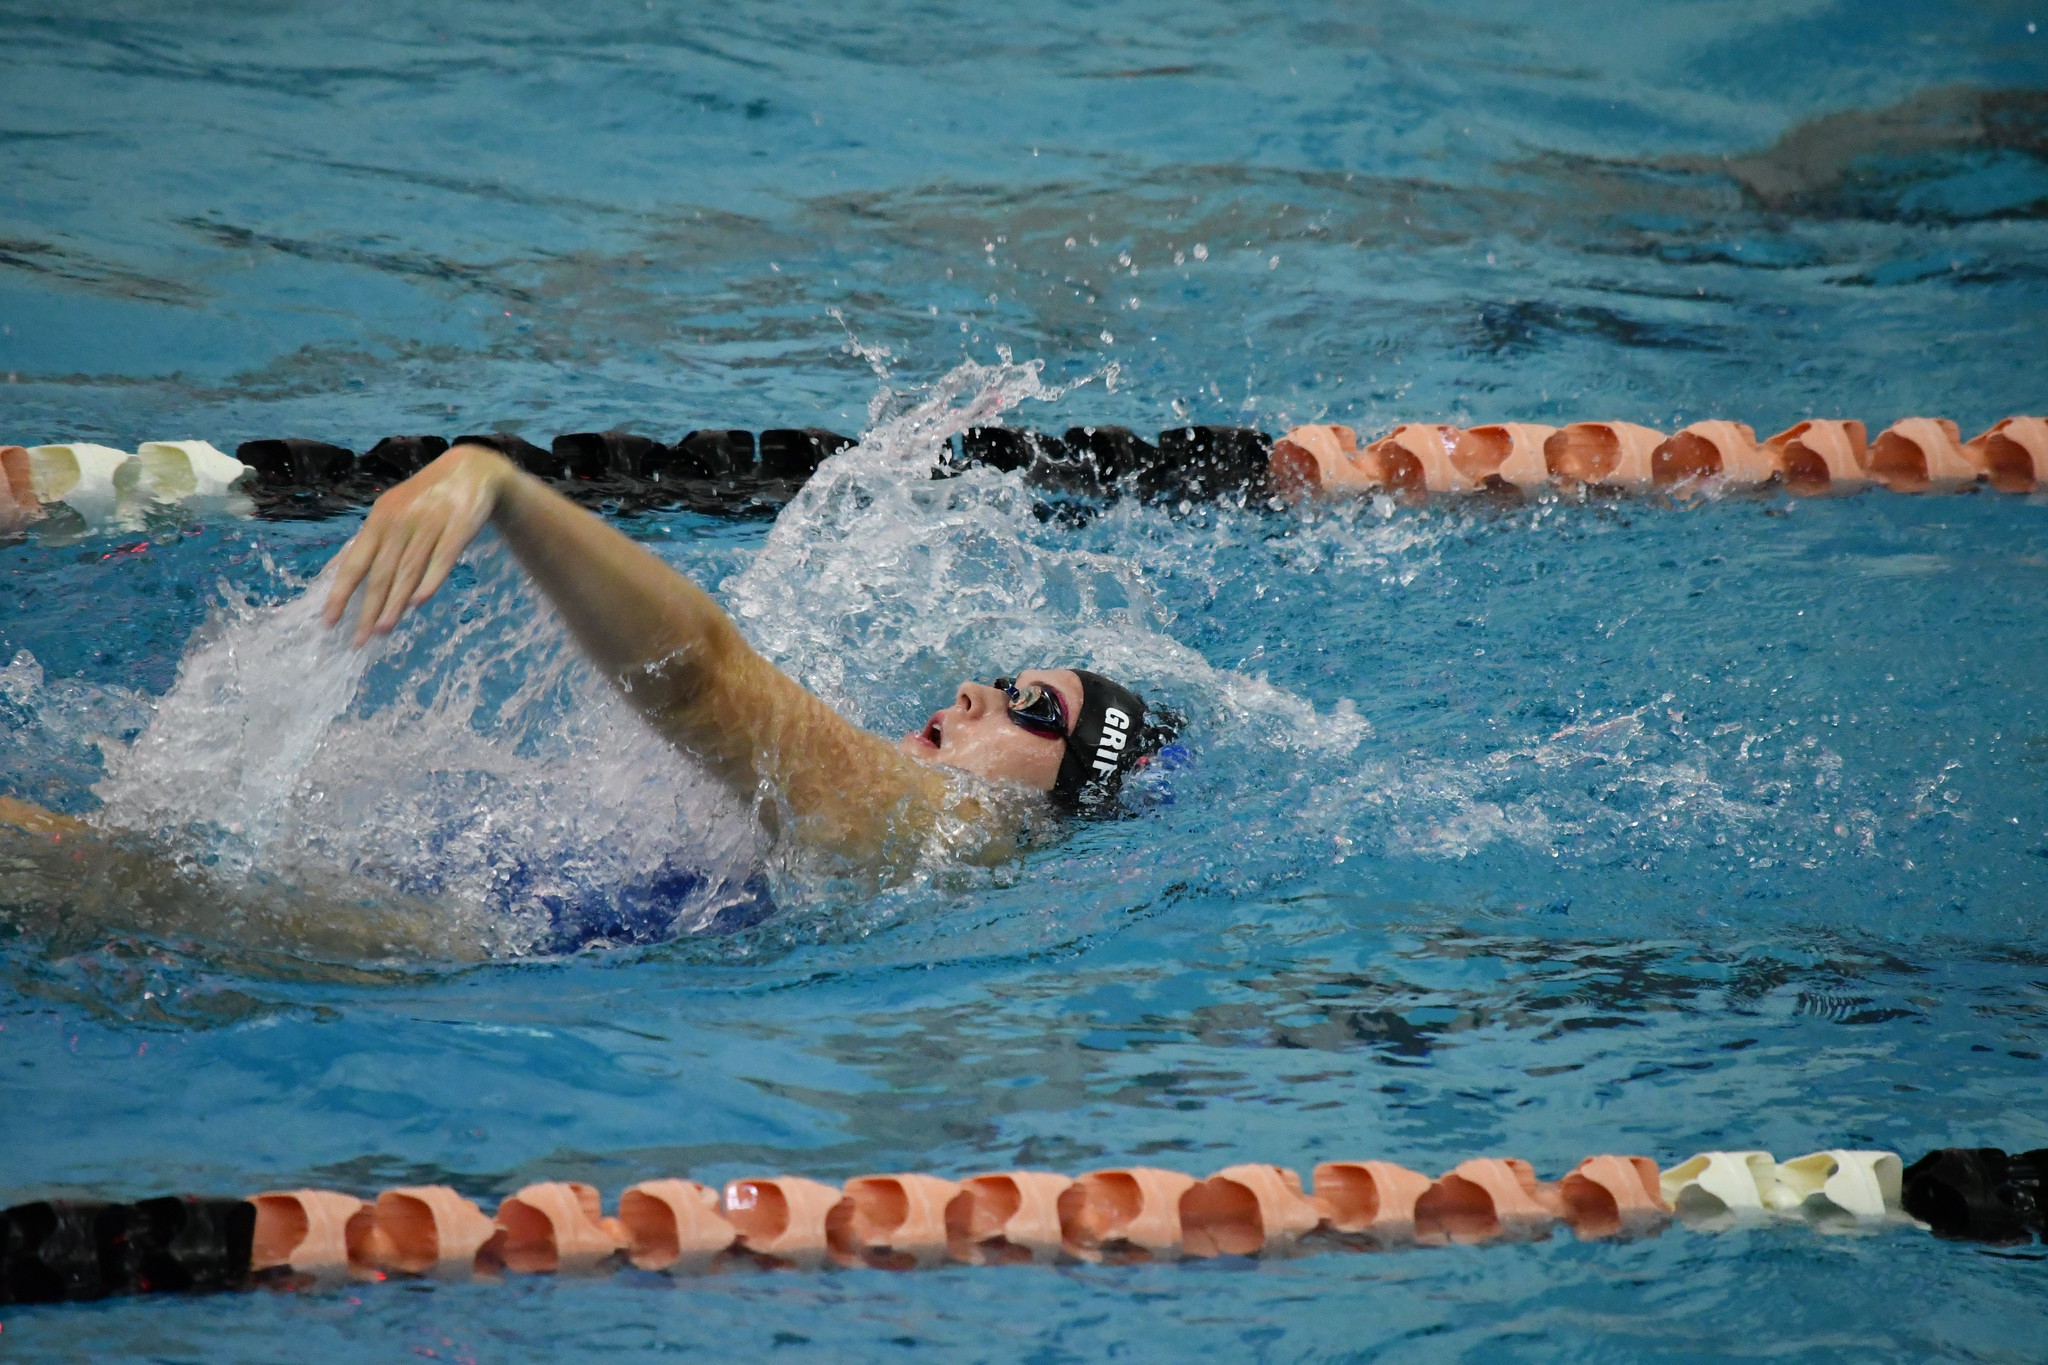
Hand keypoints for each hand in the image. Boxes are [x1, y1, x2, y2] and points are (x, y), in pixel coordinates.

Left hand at [323, 444, 511, 645]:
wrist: (470, 470)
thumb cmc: (424, 500)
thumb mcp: (391, 513)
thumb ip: (369, 542)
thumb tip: (336, 573)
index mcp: (378, 520)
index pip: (355, 563)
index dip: (341, 593)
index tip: (330, 621)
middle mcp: (399, 522)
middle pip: (381, 572)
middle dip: (368, 608)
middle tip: (360, 639)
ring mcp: (429, 524)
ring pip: (408, 570)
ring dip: (394, 603)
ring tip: (383, 630)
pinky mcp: (458, 527)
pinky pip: (442, 558)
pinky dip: (430, 581)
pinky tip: (419, 602)